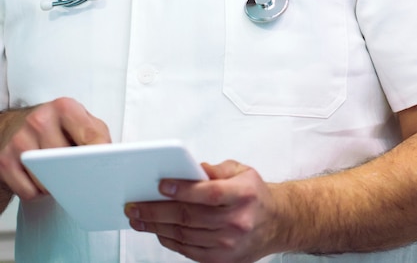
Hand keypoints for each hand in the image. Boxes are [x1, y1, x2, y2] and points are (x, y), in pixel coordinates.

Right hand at [0, 97, 109, 201]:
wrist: (15, 126)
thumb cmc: (55, 126)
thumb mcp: (81, 122)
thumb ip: (97, 135)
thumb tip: (111, 158)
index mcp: (64, 107)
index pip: (91, 136)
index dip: (102, 156)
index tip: (107, 168)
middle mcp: (40, 119)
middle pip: (68, 161)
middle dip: (77, 173)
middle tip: (78, 172)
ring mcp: (20, 139)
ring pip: (48, 180)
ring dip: (56, 185)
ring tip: (56, 171)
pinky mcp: (4, 160)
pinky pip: (29, 191)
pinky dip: (37, 192)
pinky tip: (39, 177)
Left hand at [125, 160, 281, 262]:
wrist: (276, 222)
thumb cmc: (255, 194)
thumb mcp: (241, 171)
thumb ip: (215, 169)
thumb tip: (189, 169)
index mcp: (243, 194)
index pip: (208, 193)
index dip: (182, 189)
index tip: (160, 185)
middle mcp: (237, 221)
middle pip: (190, 217)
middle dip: (157, 211)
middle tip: (136, 205)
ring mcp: (229, 244)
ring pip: (185, 235)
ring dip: (157, 227)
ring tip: (139, 218)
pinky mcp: (222, 260)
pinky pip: (189, 250)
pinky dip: (170, 240)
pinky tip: (157, 230)